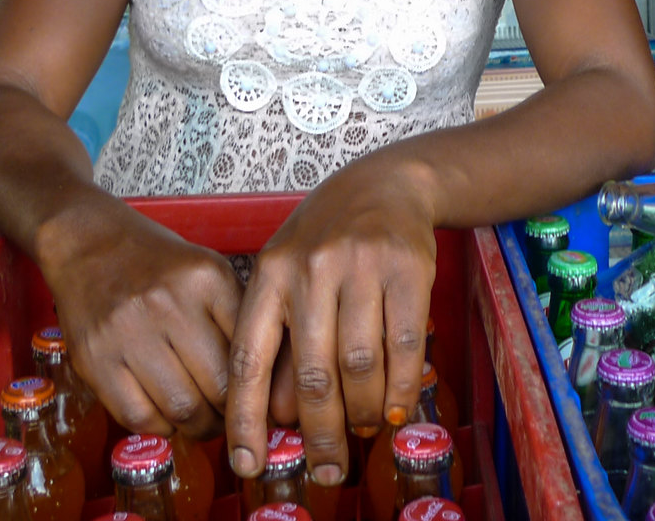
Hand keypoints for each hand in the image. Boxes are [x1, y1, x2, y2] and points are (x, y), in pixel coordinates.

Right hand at [36, 197, 244, 438]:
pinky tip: (165, 416)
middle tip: (230, 418)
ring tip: (201, 421)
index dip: (259, 388)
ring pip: (181, 408)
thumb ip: (236, 317)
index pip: (249, 352)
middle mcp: (168, 302)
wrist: (88, 244)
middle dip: (230, 415)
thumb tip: (269, 379)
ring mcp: (127, 332)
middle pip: (219, 388)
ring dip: (198, 428)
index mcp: (206, 278)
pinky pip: (138, 416)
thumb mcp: (207, 270)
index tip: (260, 401)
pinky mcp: (94, 358)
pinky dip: (160, 427)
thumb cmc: (156, 264)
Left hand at [223, 153, 439, 486]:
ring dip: (364, 413)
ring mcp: (361, 268)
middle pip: (313, 375)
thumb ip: (279, 337)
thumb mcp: (285, 274)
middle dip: (320, 435)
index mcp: (269, 276)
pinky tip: (396, 408)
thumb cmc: (325, 241)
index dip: (246, 419)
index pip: (249, 359)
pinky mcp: (408, 270)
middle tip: (328, 470)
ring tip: (365, 430)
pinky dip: (401, 389)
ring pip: (361, 366)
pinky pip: (405, 348)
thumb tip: (278, 417)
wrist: (385, 184)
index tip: (247, 464)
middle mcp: (310, 271)